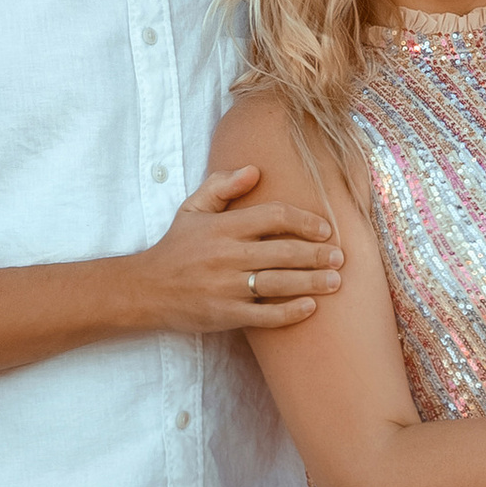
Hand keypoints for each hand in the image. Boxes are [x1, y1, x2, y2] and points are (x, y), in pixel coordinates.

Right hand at [134, 162, 343, 333]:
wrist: (145, 290)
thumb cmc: (176, 247)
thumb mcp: (192, 209)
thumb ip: (222, 186)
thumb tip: (254, 170)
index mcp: (223, 227)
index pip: (273, 216)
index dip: (304, 220)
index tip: (324, 229)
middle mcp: (226, 255)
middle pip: (283, 252)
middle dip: (317, 254)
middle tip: (340, 257)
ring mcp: (226, 287)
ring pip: (279, 284)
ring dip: (312, 282)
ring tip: (336, 281)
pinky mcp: (225, 315)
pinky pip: (265, 316)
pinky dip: (290, 313)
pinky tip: (311, 308)